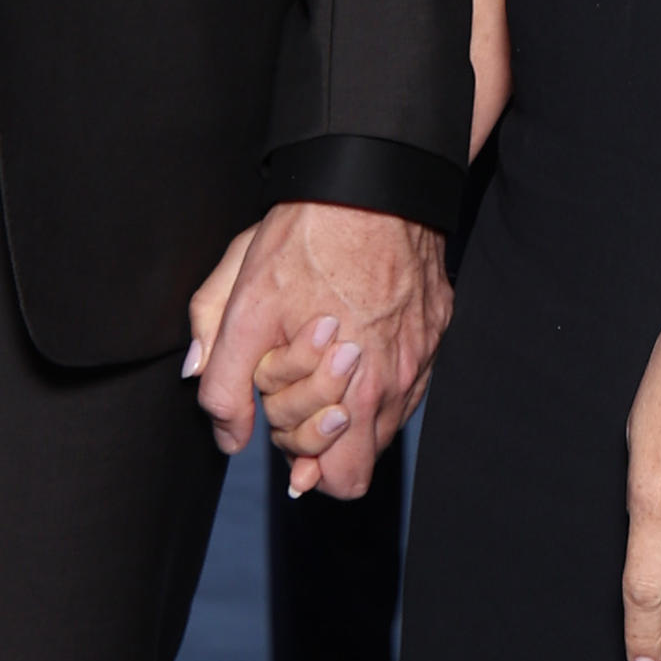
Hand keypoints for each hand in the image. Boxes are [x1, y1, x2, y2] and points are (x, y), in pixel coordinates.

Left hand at [189, 204, 450, 501]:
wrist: (370, 181)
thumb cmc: (305, 238)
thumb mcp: (243, 306)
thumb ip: (224, 381)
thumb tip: (226, 433)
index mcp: (353, 393)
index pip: (338, 479)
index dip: (298, 458)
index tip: (277, 417)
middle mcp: (396, 385)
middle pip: (362, 463)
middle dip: (322, 440)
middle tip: (292, 391)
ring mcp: (421, 357)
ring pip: (386, 421)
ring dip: (350, 407)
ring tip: (319, 357)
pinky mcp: (436, 328)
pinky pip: (409, 380)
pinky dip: (378, 375)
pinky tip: (352, 336)